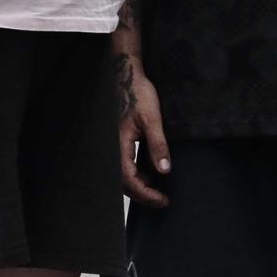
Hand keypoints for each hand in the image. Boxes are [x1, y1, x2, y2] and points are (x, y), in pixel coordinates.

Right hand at [117, 54, 170, 207]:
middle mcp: (111, 148)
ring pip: (122, 175)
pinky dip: (135, 174)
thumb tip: (165, 170)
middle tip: (162, 200)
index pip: (129, 180)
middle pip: (124, 183)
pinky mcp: (117, 141)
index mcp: (118, 144)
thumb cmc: (137, 93)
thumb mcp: (152, 118)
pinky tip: (149, 173)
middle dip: (143, 194)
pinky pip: (123, 164)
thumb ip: (158, 145)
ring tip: (158, 189)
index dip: (146, 194)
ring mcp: (113, 145)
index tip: (163, 200)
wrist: (126, 75)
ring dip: (138, 185)